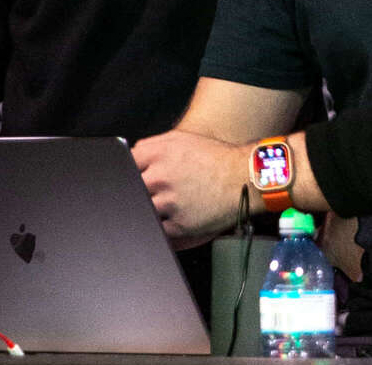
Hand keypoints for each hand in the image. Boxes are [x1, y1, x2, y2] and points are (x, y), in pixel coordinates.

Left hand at [132, 129, 251, 249]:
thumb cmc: (214, 158)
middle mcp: (161, 178)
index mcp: (158, 154)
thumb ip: (150, 146)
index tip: (131, 178)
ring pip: (142, 211)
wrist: (245, 178)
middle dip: (137, 192)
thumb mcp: (179, 139)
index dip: (129, 172)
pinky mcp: (180, 226)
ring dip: (147, 210)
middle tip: (142, 195)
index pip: (126, 164)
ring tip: (161, 206)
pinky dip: (158, 227)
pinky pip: (158, 231)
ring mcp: (169, 203)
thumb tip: (129, 157)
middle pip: (131, 189)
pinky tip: (167, 220)